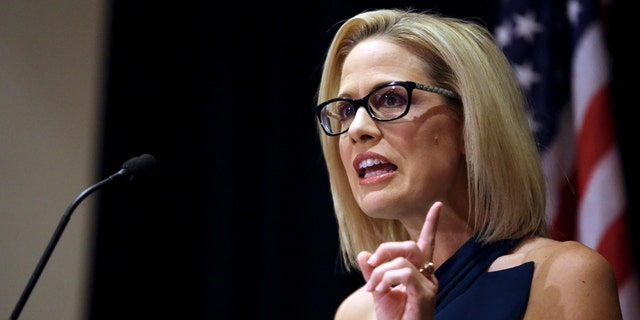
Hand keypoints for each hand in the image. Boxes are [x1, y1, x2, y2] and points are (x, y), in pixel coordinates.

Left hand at [357, 201, 441, 319]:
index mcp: (419, 272)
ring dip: (381, 272)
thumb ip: (373, 272)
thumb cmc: (393, 319)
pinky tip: (380, 291)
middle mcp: (429, 276)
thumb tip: (363, 254)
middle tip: (371, 265)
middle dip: (386, 250)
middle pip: (410, 247)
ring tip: (373, 288)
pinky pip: (404, 274)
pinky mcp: (426, 296)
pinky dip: (387, 279)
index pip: (425, 244)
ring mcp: (429, 286)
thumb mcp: (378, 291)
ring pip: (403, 261)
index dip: (432, 224)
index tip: (437, 205)